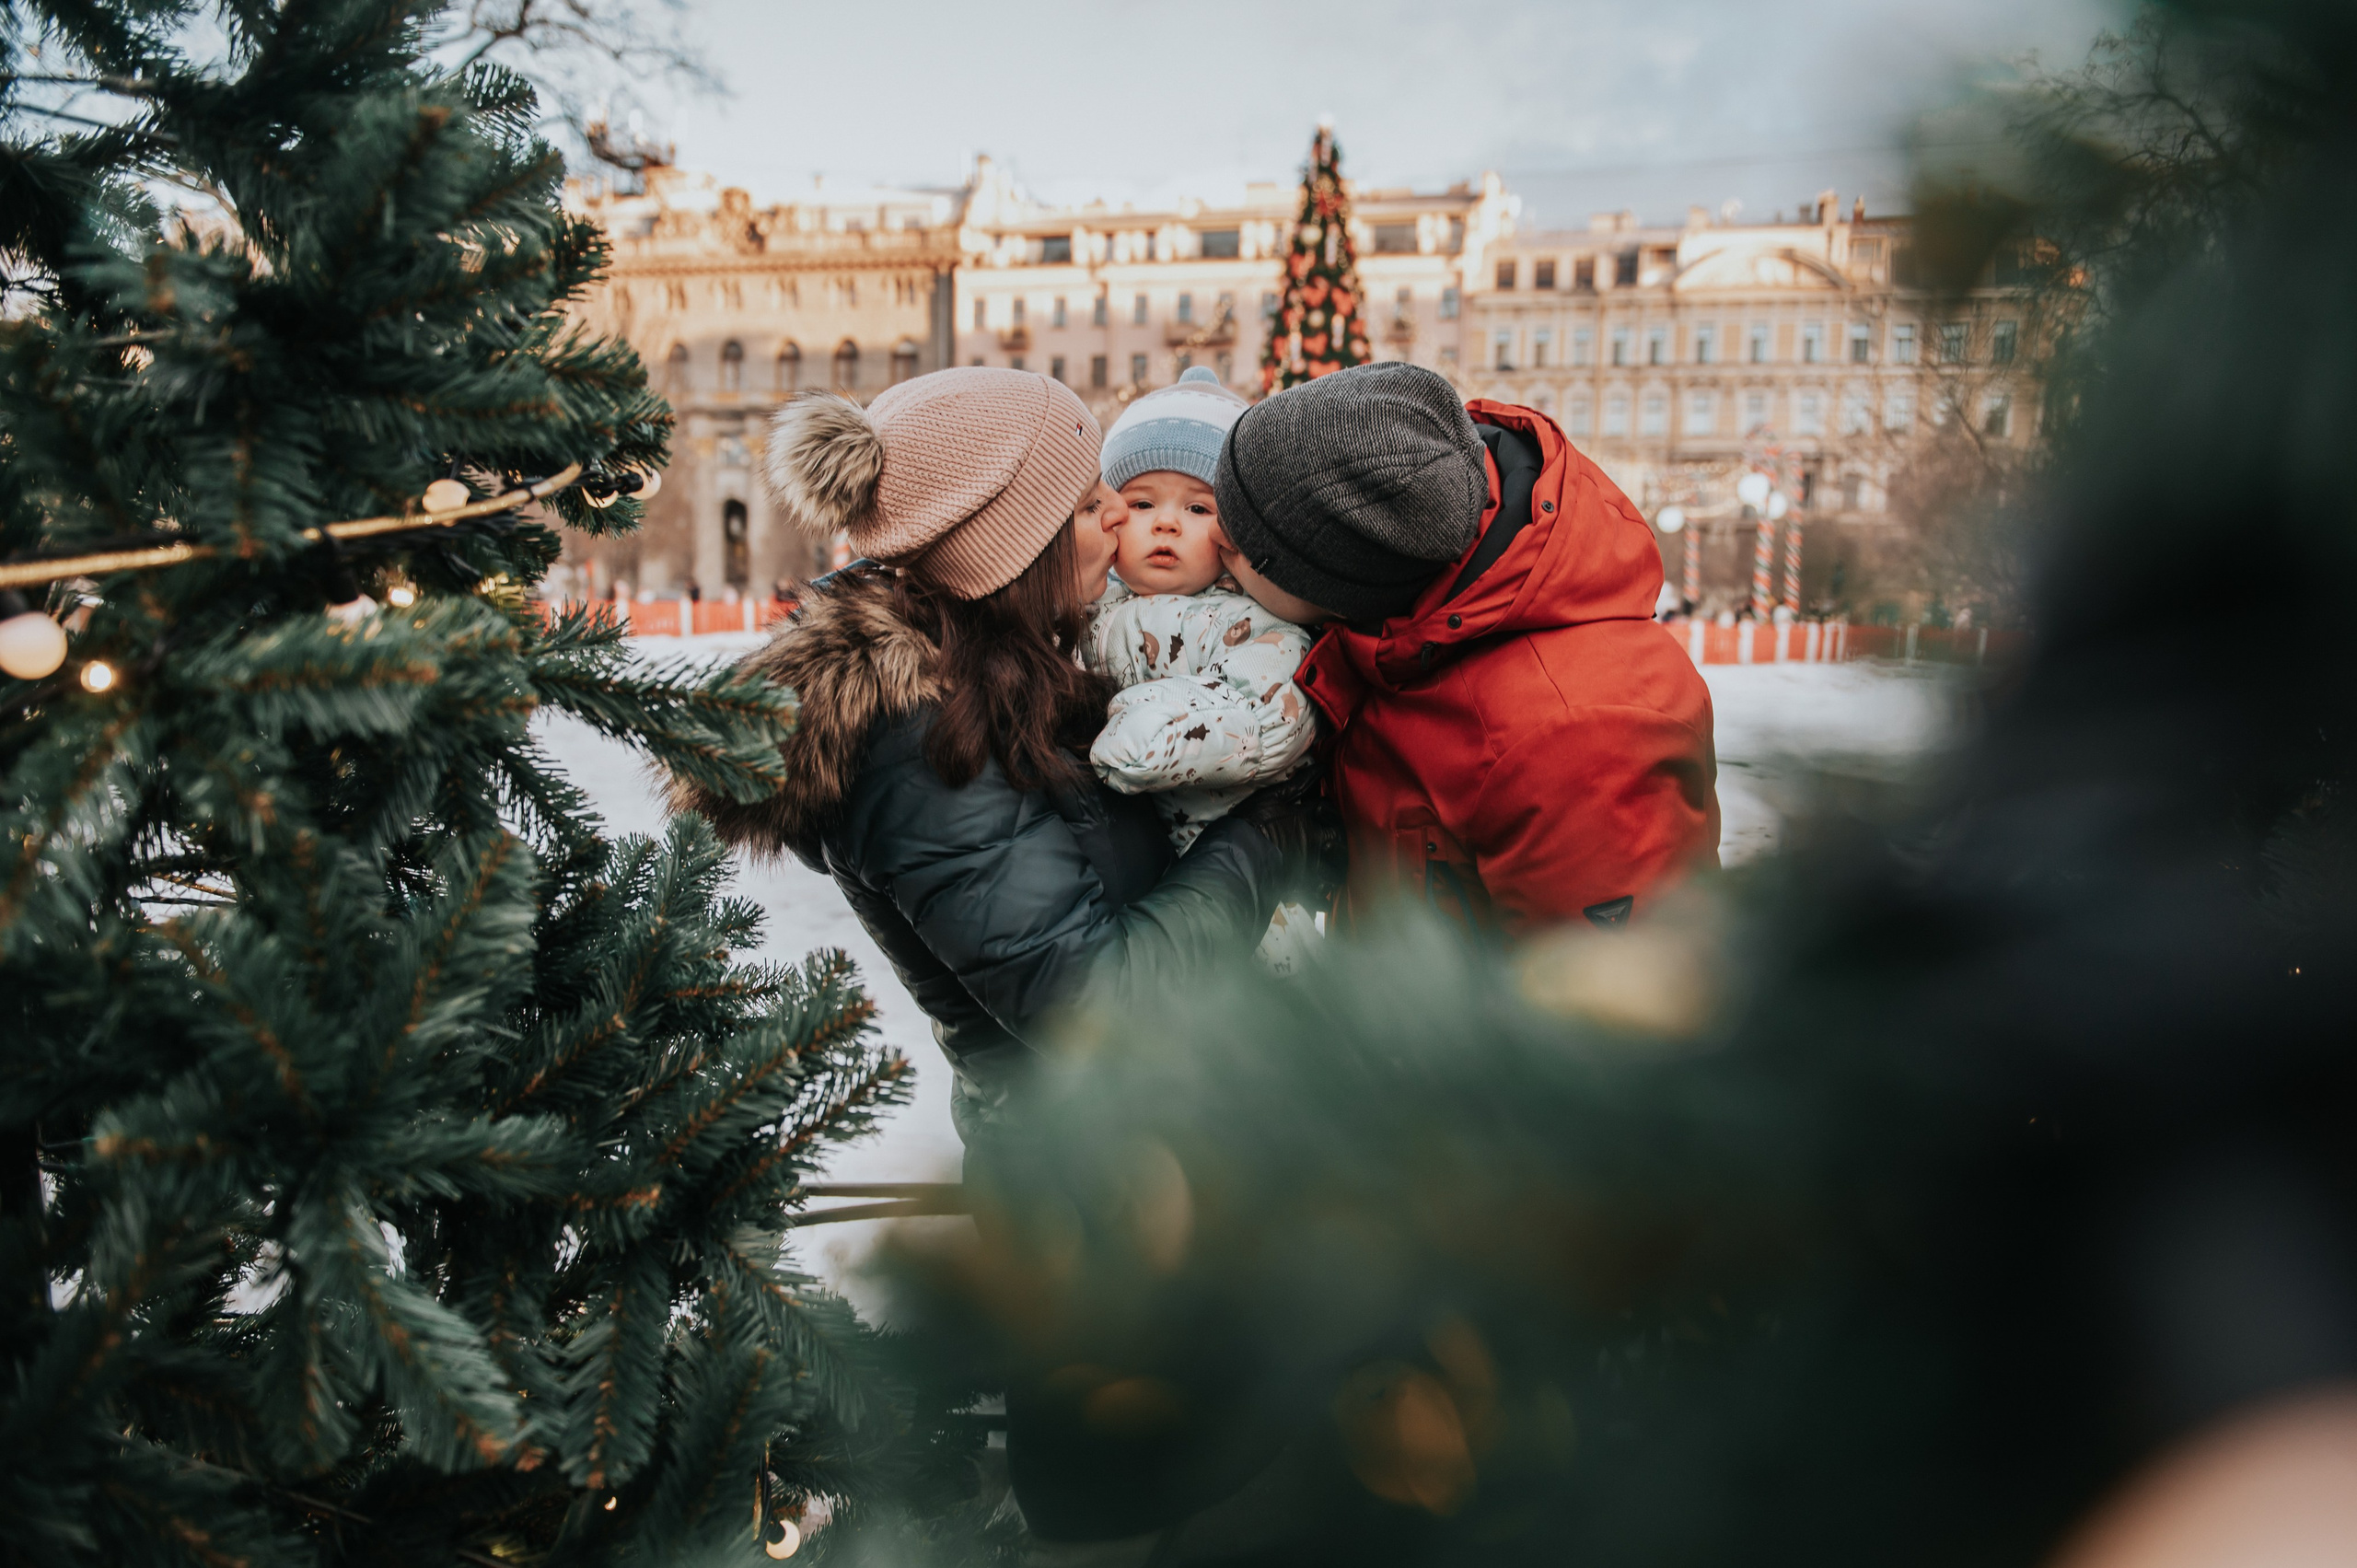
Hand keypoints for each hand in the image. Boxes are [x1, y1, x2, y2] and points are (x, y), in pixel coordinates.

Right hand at [1234, 767, 1347, 902]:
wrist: (1238, 856)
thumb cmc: (1251, 823)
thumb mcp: (1270, 797)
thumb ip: (1296, 785)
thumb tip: (1320, 768)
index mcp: (1304, 818)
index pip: (1324, 808)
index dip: (1327, 808)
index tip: (1326, 809)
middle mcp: (1312, 841)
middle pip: (1336, 838)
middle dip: (1340, 839)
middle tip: (1336, 842)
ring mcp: (1308, 865)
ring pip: (1333, 868)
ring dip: (1336, 870)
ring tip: (1334, 871)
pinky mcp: (1299, 886)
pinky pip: (1318, 896)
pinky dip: (1322, 899)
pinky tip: (1324, 900)